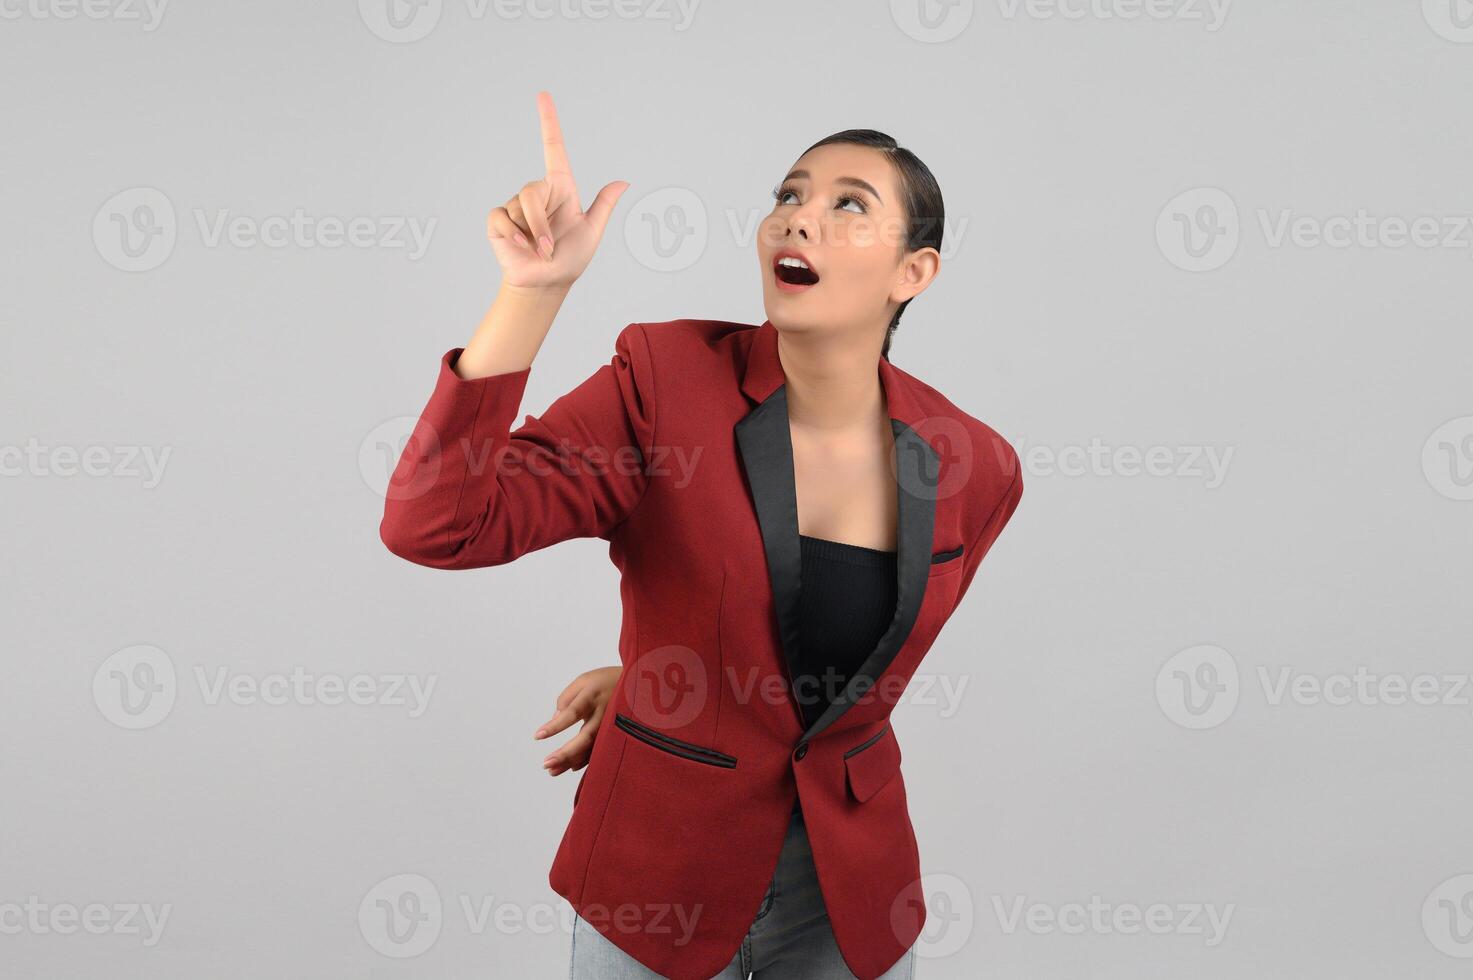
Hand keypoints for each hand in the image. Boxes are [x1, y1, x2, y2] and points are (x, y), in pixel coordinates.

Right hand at [487, 91, 629, 290]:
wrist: (546, 283)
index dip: (548, 122)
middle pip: (532, 190)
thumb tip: (624, 181)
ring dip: (532, 234)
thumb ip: (604, 206)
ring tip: (538, 250)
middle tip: (549, 247)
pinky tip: (520, 248)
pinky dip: (513, 236)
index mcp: (561, 189)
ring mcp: (516, 206)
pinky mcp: (499, 221)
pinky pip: (502, 218)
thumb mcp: (592, 232)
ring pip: (519, 206)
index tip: (543, 95)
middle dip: (541, 223)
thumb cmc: (570, 259)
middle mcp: (538, 193)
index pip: (553, 149)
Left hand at [534, 665, 622, 774]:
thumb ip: (566, 698)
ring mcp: (612, 726)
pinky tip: (570, 767)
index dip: (556, 725)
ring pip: (593, 748)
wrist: (639, 685)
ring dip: (572, 761)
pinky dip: (585, 761)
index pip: (572, 713)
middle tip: (546, 764)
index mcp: (593, 696)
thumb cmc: (607, 681)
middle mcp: (604, 713)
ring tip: (551, 770)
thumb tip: (556, 718)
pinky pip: (600, 751)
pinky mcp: (616, 735)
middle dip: (565, 753)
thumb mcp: (584, 680)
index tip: (538, 735)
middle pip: (585, 737)